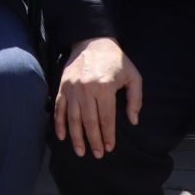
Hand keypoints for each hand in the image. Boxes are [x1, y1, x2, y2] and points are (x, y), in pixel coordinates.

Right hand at [54, 36, 141, 158]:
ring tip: (81, 152)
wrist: (92, 40)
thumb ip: (136, 99)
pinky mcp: (62, 86)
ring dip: (76, 137)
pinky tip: (62, 137)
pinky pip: (59, 108)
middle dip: (94, 141)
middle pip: (89, 122)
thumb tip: (133, 120)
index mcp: (104, 87)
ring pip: (73, 118)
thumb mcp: (133, 75)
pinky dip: (59, 124)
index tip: (110, 147)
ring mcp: (72, 88)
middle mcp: (86, 89)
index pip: (106, 118)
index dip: (108, 135)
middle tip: (98, 154)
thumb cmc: (115, 60)